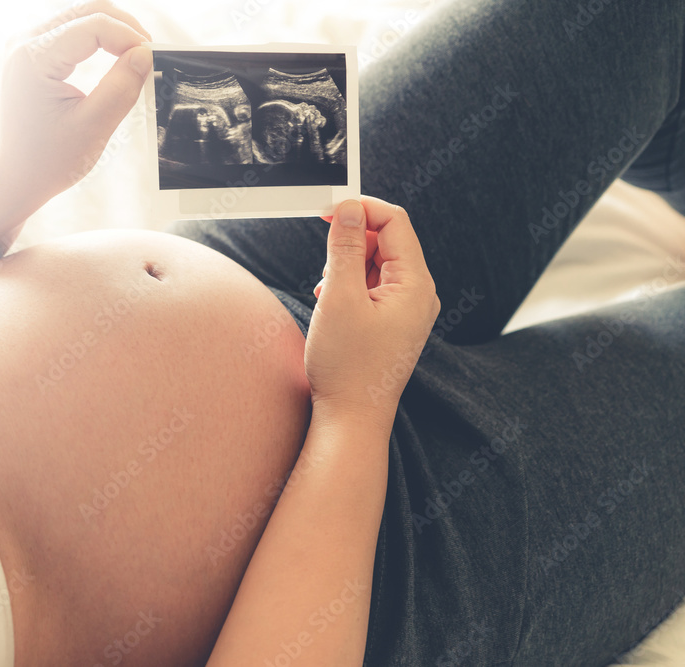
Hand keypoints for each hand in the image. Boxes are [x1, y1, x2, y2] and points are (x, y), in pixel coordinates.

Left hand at [0, 0, 151, 218]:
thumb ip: (121, 87)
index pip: (93, 26)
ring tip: (137, 57)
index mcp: (35, 58)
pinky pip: (71, 30)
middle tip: (151, 54)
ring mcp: (25, 44)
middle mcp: (25, 42)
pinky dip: (98, 39)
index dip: (130, 37)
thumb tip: (146, 53)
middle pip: (87, 11)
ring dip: (113, 31)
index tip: (153, 59)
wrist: (16, 175)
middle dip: (125, 27)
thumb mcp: (93, 127)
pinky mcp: (31, 52)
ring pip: (81, 16)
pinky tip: (116, 56)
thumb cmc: (50, 159)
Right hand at [304, 197, 439, 425]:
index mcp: (415, 284)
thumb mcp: (339, 297)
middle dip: (351, 243)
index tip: (327, 210)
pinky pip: (373, 287)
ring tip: (327, 294)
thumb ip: (344, 247)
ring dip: (346, 267)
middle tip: (323, 265)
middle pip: (387, 241)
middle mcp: (419, 294)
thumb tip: (348, 208)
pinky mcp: (393, 323)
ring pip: (376, 264)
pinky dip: (350, 286)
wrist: (352, 418)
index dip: (360, 209)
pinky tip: (331, 304)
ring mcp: (408, 310)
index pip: (395, 221)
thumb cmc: (347, 365)